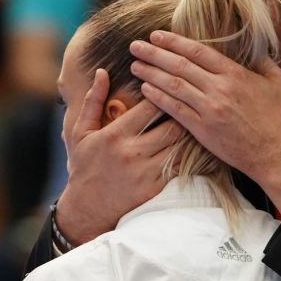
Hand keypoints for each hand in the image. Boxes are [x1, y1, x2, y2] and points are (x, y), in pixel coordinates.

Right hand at [52, 68, 184, 244]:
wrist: (86, 208)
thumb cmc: (83, 166)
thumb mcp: (80, 132)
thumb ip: (93, 101)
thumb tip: (102, 72)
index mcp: (115, 135)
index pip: (150, 106)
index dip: (165, 93)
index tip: (172, 86)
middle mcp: (133, 153)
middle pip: (172, 125)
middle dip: (185, 112)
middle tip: (194, 103)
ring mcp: (146, 172)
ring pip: (181, 146)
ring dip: (192, 132)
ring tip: (200, 120)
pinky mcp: (156, 188)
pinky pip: (181, 167)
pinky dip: (191, 154)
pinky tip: (198, 145)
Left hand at [130, 30, 280, 216]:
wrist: (275, 153)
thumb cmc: (277, 117)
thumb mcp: (276, 81)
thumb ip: (262, 61)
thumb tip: (252, 48)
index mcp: (235, 73)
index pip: (198, 51)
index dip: (174, 42)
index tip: (157, 35)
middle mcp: (219, 88)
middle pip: (180, 65)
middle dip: (154, 53)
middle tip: (135, 45)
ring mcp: (209, 109)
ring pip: (173, 85)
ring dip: (151, 73)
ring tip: (135, 64)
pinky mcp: (202, 129)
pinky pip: (175, 109)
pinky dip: (158, 98)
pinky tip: (145, 89)